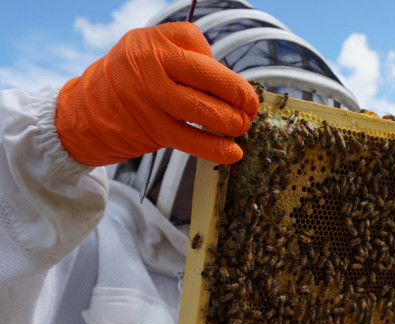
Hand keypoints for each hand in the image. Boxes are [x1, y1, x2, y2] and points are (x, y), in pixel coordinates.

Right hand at [55, 23, 258, 166]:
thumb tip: (226, 80)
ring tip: (242, 127)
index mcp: (151, 42)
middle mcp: (149, 66)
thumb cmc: (129, 82)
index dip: (219, 64)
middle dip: (238, 94)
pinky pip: (191, 139)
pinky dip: (216, 148)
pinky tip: (233, 152)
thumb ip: (182, 56)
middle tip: (251, 109)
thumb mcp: (145, 52)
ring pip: (201, 108)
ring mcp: (150, 98)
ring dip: (230, 121)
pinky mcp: (153, 129)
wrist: (86, 113)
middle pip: (207, 76)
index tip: (231, 85)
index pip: (197, 43)